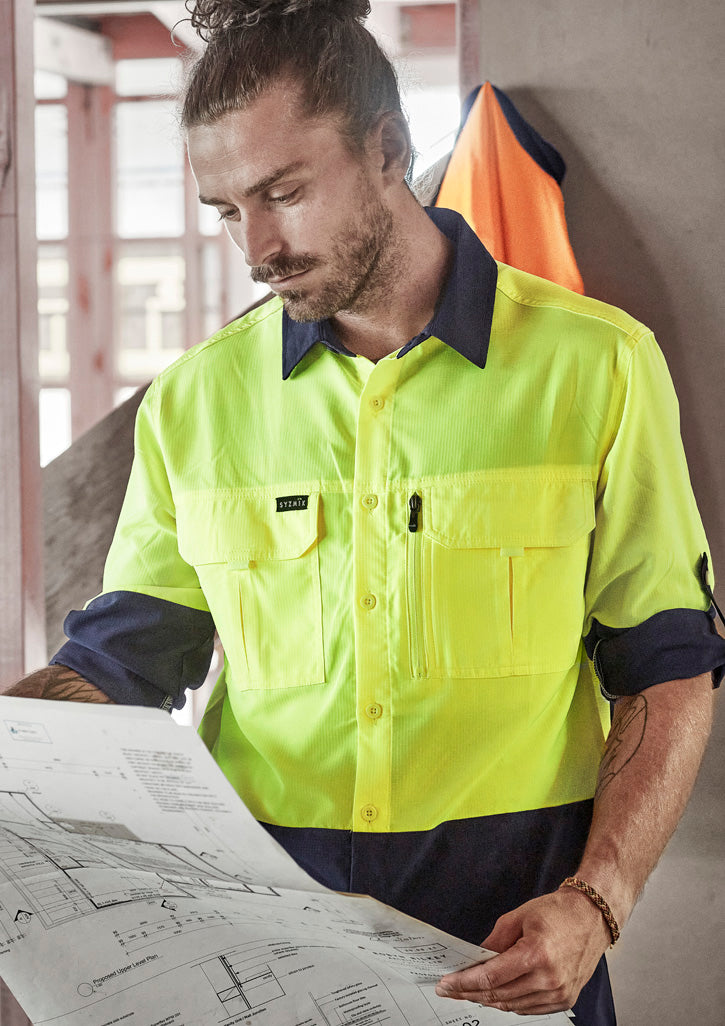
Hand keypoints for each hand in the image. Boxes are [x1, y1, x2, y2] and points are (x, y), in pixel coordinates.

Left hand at [435, 887, 610, 1014]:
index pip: (490, 977)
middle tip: (449, 989)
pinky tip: (495, 994)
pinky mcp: (565, 1000)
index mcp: (536, 955)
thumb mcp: (518, 917)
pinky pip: (528, 1009)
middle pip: (498, 995)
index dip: (464, 982)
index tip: (445, 983)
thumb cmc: (558, 912)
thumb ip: (494, 941)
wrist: (593, 917)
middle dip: (469, 993)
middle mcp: (549, 979)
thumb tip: (474, 960)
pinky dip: (509, 1003)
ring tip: (468, 992)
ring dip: (487, 1000)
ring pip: (512, 1006)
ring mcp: (559, 993)